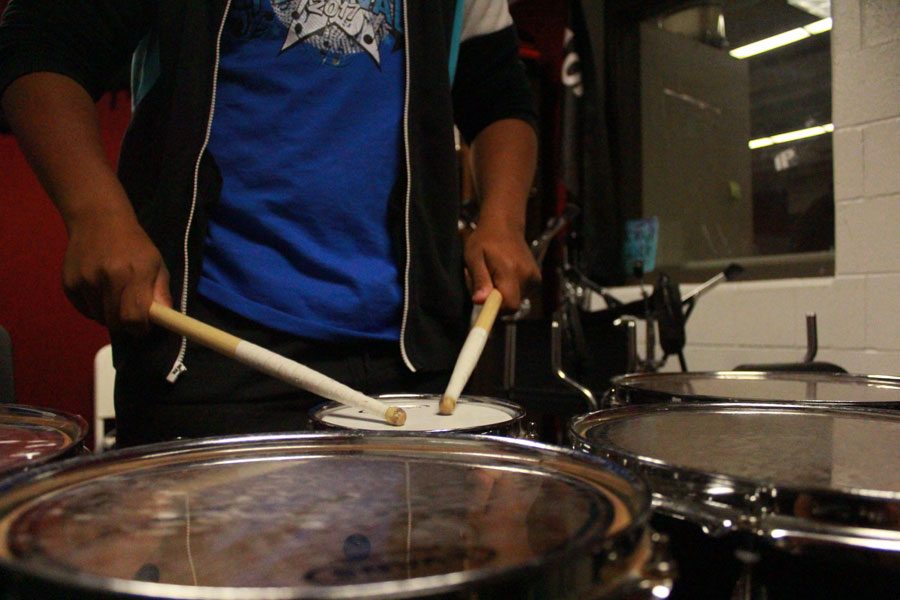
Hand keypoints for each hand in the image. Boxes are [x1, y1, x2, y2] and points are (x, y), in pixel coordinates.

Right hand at [63, 210, 170, 333]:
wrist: (98, 220)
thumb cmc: (134, 245)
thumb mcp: (156, 263)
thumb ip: (161, 292)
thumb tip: (165, 320)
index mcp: (132, 273)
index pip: (133, 317)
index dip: (140, 328)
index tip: (144, 326)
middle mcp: (105, 278)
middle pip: (115, 322)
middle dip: (126, 324)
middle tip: (131, 312)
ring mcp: (84, 281)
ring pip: (100, 318)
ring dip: (110, 315)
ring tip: (115, 295)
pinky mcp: (68, 284)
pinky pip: (85, 310)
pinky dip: (95, 308)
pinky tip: (100, 290)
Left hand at [463, 220, 540, 310]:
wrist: (504, 225)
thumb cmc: (485, 240)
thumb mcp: (474, 257)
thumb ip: (479, 280)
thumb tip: (480, 301)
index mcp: (510, 270)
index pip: (510, 305)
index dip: (496, 310)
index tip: (484, 302)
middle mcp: (527, 275)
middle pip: (511, 305)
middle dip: (495, 301)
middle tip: (484, 282)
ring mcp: (534, 277)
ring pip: (516, 300)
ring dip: (501, 295)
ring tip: (492, 275)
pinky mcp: (536, 279)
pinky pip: (521, 294)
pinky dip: (510, 290)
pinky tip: (503, 275)